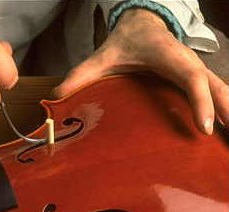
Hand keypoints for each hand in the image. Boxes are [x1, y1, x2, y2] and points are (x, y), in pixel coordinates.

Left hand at [54, 9, 228, 134]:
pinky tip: (226, 130)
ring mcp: (196, 71)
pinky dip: (225, 110)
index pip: (191, 80)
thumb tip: (57, 95)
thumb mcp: (102, 56)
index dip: (200, 102)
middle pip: (217, 88)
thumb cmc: (126, 41)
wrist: (142, 23)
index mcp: (169, 58)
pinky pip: (217, 94)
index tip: (204, 127)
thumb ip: (81, 75)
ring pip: (223, 92)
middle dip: (227, 112)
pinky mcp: (195, 77)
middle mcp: (188, 64)